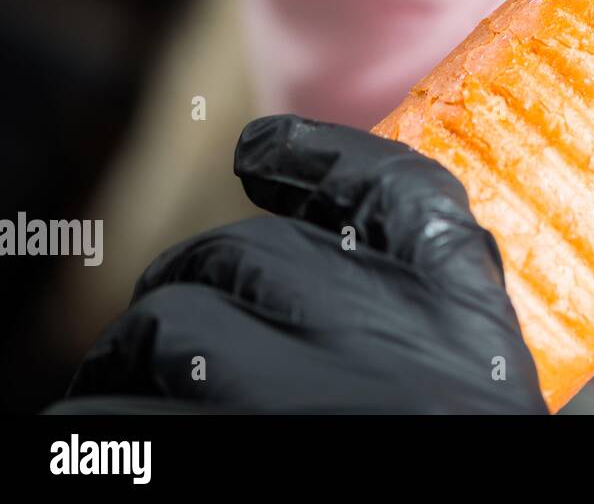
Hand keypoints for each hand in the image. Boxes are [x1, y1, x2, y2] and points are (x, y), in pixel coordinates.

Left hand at [52, 115, 544, 413]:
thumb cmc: (449, 467)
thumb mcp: (471, 394)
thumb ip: (422, 322)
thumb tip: (308, 254)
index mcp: (465, 325)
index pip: (399, 192)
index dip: (319, 154)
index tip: (262, 151)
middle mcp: (390, 344)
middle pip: (250, 258)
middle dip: (194, 289)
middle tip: (176, 333)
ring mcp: (299, 402)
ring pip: (170, 329)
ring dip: (134, 360)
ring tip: (128, 396)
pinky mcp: (216, 457)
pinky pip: (111, 421)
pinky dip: (97, 427)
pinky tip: (109, 434)